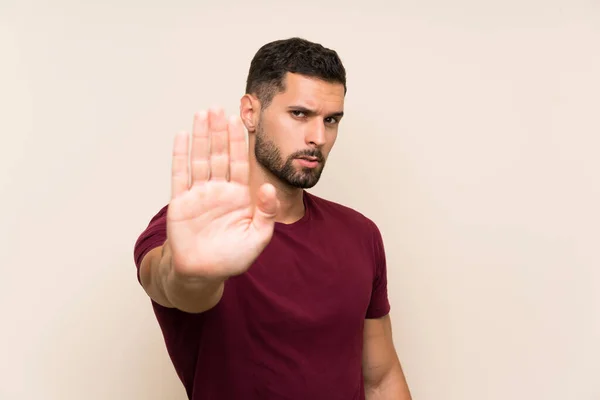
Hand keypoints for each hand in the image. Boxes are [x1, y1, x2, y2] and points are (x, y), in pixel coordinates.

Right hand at [166, 107, 278, 280]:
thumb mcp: (258, 237)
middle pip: (219, 154)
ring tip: (201, 113)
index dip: (238, 142)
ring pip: (200, 159)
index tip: (238, 120)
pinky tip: (182, 136)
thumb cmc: (232, 258)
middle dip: (219, 131)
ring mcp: (199, 195)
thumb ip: (267, 212)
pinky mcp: (181, 202)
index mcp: (239, 197)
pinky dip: (181, 155)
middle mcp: (219, 191)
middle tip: (218, 107)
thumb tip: (268, 187)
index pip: (239, 162)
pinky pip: (180, 175)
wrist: (203, 274)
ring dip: (201, 136)